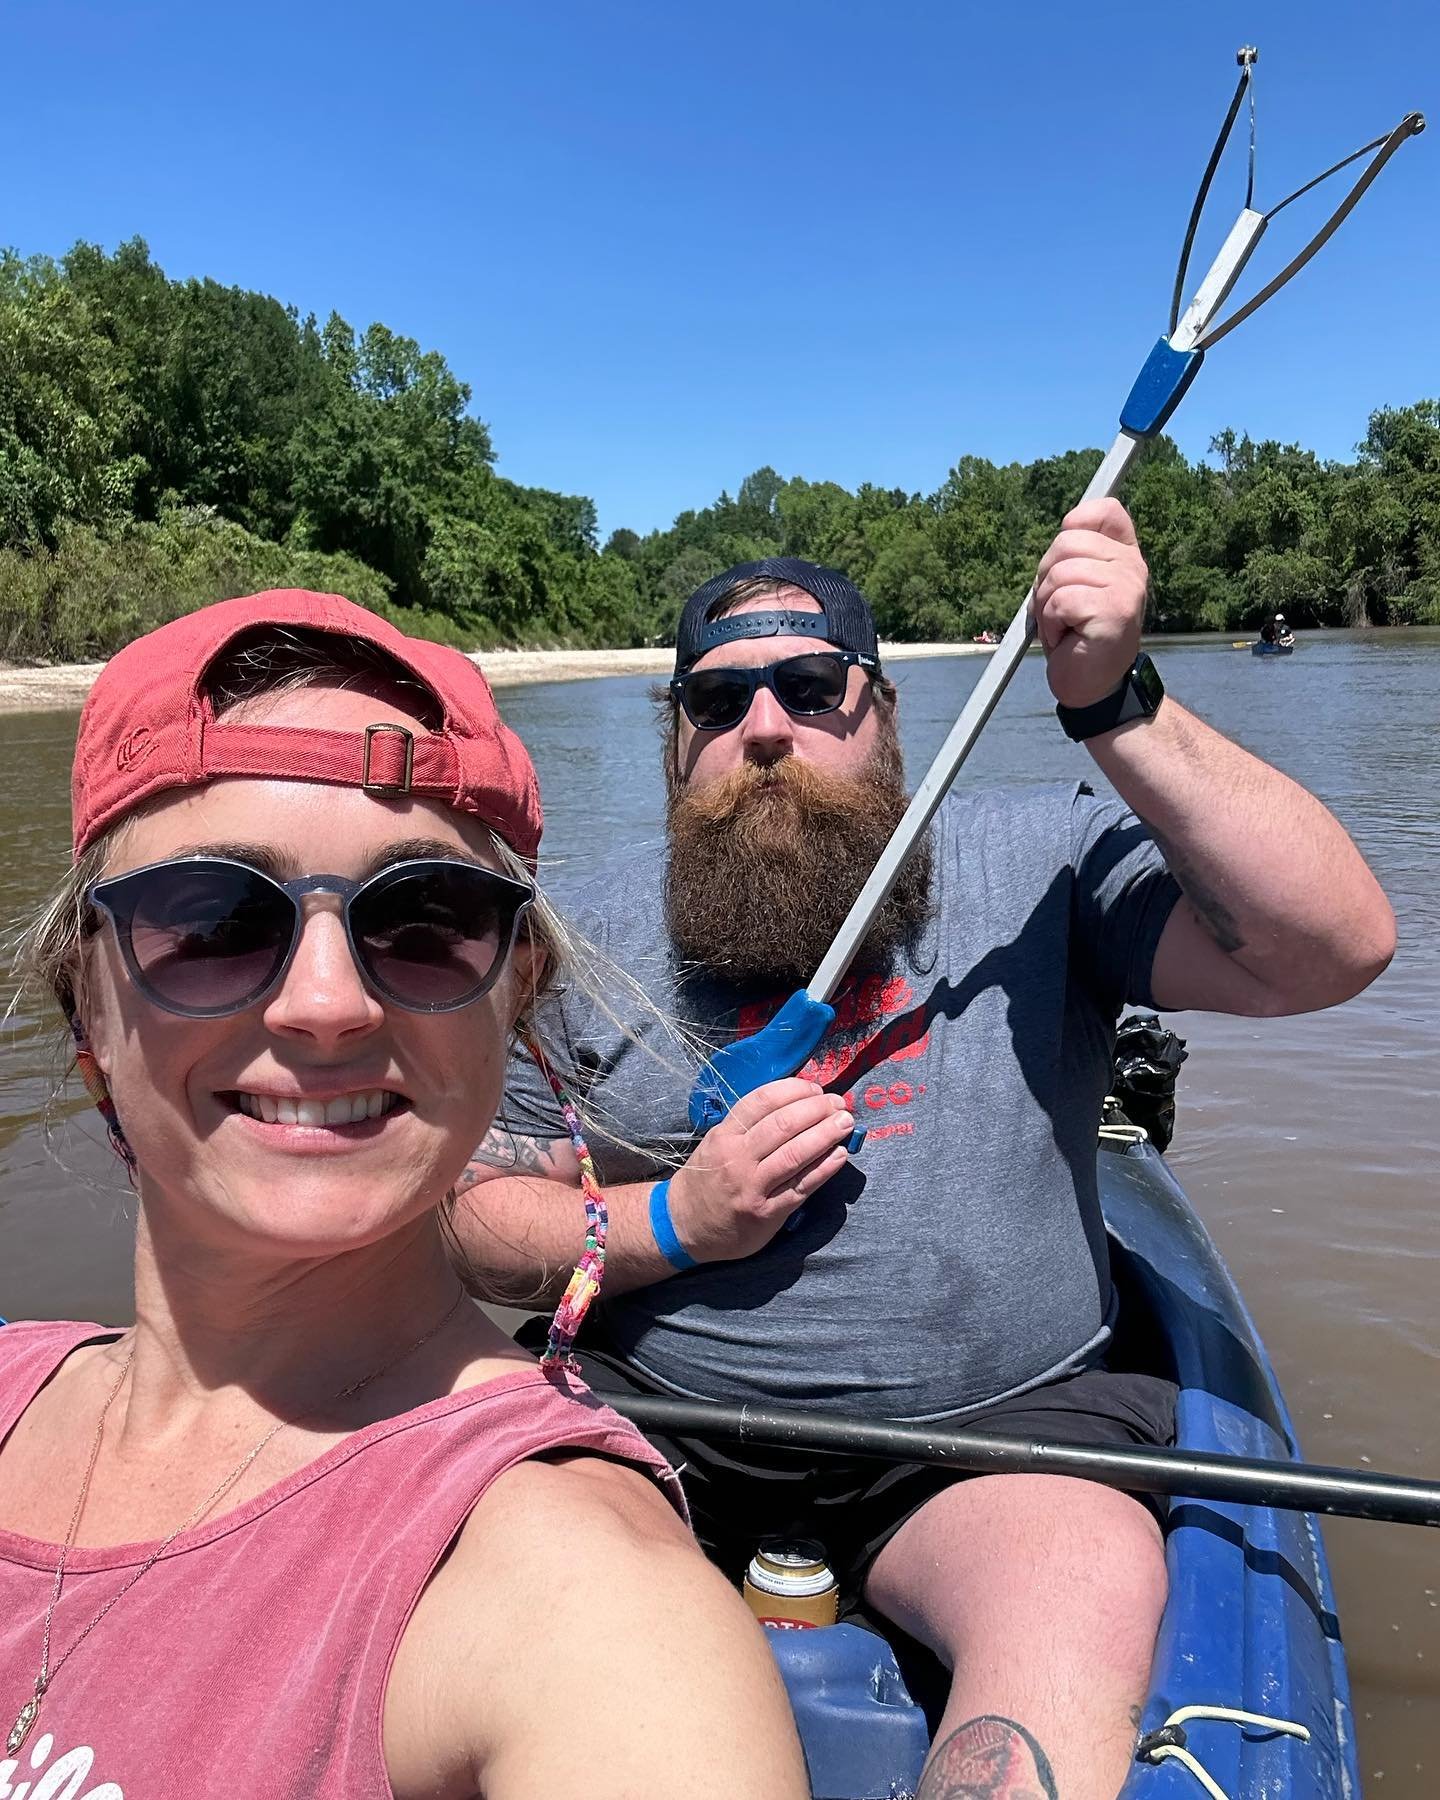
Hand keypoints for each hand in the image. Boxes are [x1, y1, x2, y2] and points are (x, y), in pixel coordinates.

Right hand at [668, 1078, 853, 1263]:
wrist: (684, 1225)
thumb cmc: (707, 1178)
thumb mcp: (717, 1142)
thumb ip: (749, 1125)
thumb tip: (796, 1103)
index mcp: (725, 1135)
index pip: (763, 1101)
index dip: (795, 1090)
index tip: (816, 1088)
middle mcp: (737, 1158)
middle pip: (784, 1125)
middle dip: (817, 1109)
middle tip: (839, 1104)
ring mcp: (753, 1187)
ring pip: (795, 1154)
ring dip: (826, 1134)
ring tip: (845, 1123)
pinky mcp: (767, 1213)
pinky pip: (801, 1187)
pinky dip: (824, 1168)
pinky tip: (840, 1155)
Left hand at [1032, 498, 1149, 708]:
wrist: (1092, 686)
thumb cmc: (1077, 637)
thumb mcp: (1074, 587)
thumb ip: (1072, 557)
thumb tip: (1065, 527)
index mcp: (1125, 555)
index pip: (1105, 511)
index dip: (1075, 523)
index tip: (1065, 558)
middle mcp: (1133, 566)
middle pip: (1066, 542)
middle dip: (1046, 578)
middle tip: (1059, 609)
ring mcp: (1127, 587)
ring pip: (1059, 572)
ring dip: (1047, 606)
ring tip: (1064, 626)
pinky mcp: (1115, 610)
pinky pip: (1061, 600)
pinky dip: (1051, 622)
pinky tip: (1068, 637)